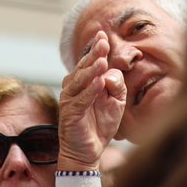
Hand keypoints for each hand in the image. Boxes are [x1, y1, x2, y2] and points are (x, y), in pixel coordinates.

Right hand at [57, 31, 126, 171]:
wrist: (87, 152)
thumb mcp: (115, 102)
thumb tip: (111, 72)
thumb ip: (117, 85)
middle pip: (83, 67)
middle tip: (102, 41)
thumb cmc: (99, 125)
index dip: (95, 48)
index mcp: (84, 82)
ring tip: (101, 60)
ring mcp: (70, 100)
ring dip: (91, 70)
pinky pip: (80, 100)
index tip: (103, 34)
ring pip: (80, 81)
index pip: (89, 62)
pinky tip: (99, 82)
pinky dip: (90, 91)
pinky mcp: (70, 114)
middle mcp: (73, 88)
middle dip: (93, 53)